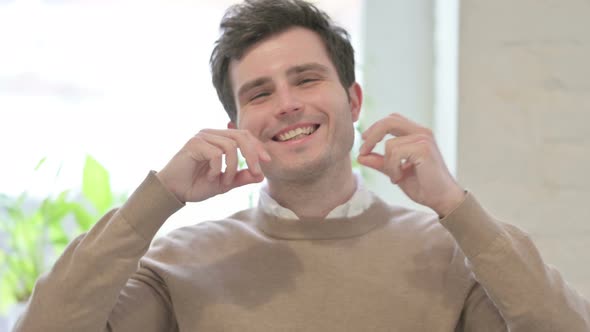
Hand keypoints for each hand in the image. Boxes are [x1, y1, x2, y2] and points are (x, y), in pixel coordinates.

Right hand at [156, 129, 270, 202]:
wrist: (175, 192)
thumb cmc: (197, 185)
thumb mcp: (225, 183)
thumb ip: (241, 178)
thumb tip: (260, 176)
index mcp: (220, 139)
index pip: (245, 135)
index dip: (258, 147)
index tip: (267, 162)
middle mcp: (212, 134)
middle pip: (241, 136)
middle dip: (252, 155)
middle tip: (256, 172)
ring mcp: (202, 137)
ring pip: (231, 146)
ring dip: (231, 168)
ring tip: (223, 182)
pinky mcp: (194, 143)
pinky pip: (216, 153)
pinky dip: (218, 169)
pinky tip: (211, 177)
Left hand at [357, 113, 464, 216]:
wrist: (442, 198)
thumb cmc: (423, 185)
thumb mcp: (395, 171)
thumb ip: (380, 162)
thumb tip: (360, 156)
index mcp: (416, 133)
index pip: (391, 120)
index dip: (375, 128)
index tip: (364, 144)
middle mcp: (421, 132)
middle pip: (389, 121)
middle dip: (372, 135)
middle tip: (364, 151)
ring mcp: (424, 139)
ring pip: (390, 144)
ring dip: (387, 164)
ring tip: (396, 176)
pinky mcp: (424, 149)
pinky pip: (395, 153)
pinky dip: (392, 168)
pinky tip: (399, 177)